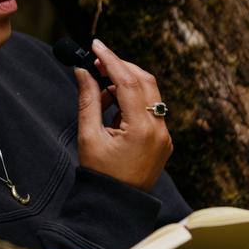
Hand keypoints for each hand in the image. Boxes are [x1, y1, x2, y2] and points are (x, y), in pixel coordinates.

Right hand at [73, 39, 171, 191]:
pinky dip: (131, 99)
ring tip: (100, 91)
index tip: (96, 44)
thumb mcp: (89, 135)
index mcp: (141, 129)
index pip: (128, 81)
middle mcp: (159, 129)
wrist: (116, 204)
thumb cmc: (100, 174)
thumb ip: (88, 100)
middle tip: (96, 62)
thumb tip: (83, 71)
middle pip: (144, 81)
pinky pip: (150, 108)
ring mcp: (164, 134)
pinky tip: (112, 105)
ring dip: (125, 83)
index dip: (110, 60)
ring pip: (149, 93)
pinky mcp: (162, 139)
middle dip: (120, 67)